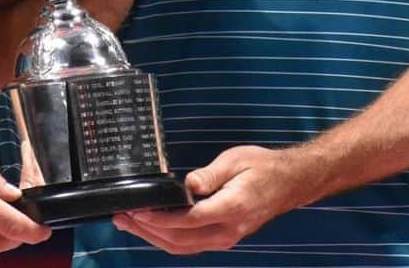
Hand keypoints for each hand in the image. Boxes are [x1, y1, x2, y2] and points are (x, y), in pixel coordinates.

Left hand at [113, 145, 307, 253]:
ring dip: (153, 238)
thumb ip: (209, 175)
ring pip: (183, 247)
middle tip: (121, 217)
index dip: (159, 219)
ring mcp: (225, 238)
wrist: (288, 183)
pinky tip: (151, 229)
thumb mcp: (234, 161)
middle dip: (147, 230)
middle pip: (180, 240)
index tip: (137, 210)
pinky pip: (191, 245)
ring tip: (128, 224)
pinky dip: (168, 240)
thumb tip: (186, 185)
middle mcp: (227, 231)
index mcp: (230, 209)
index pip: (188, 221)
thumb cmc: (261, 166)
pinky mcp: (223, 238)